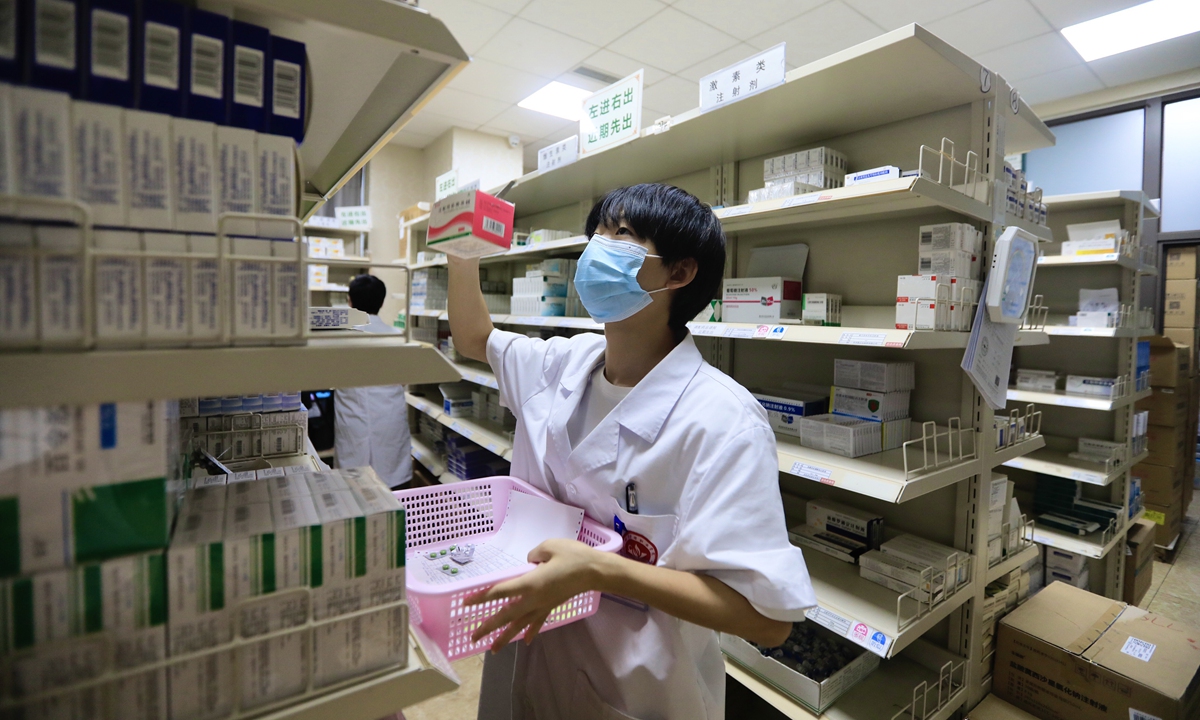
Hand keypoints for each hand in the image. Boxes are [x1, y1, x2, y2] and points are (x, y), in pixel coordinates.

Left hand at [464, 538, 606, 651]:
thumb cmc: (573, 556)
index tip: (465, 603)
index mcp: (530, 583)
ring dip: (505, 637)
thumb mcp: (549, 546)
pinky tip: (524, 641)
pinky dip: (530, 631)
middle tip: (472, 637)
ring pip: (519, 624)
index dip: (481, 597)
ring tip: (492, 649)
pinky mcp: (552, 606)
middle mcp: (533, 599)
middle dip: (488, 626)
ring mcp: (543, 605)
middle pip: (506, 615)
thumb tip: (529, 564)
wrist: (595, 571)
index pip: (500, 591)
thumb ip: (533, 555)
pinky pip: (537, 621)